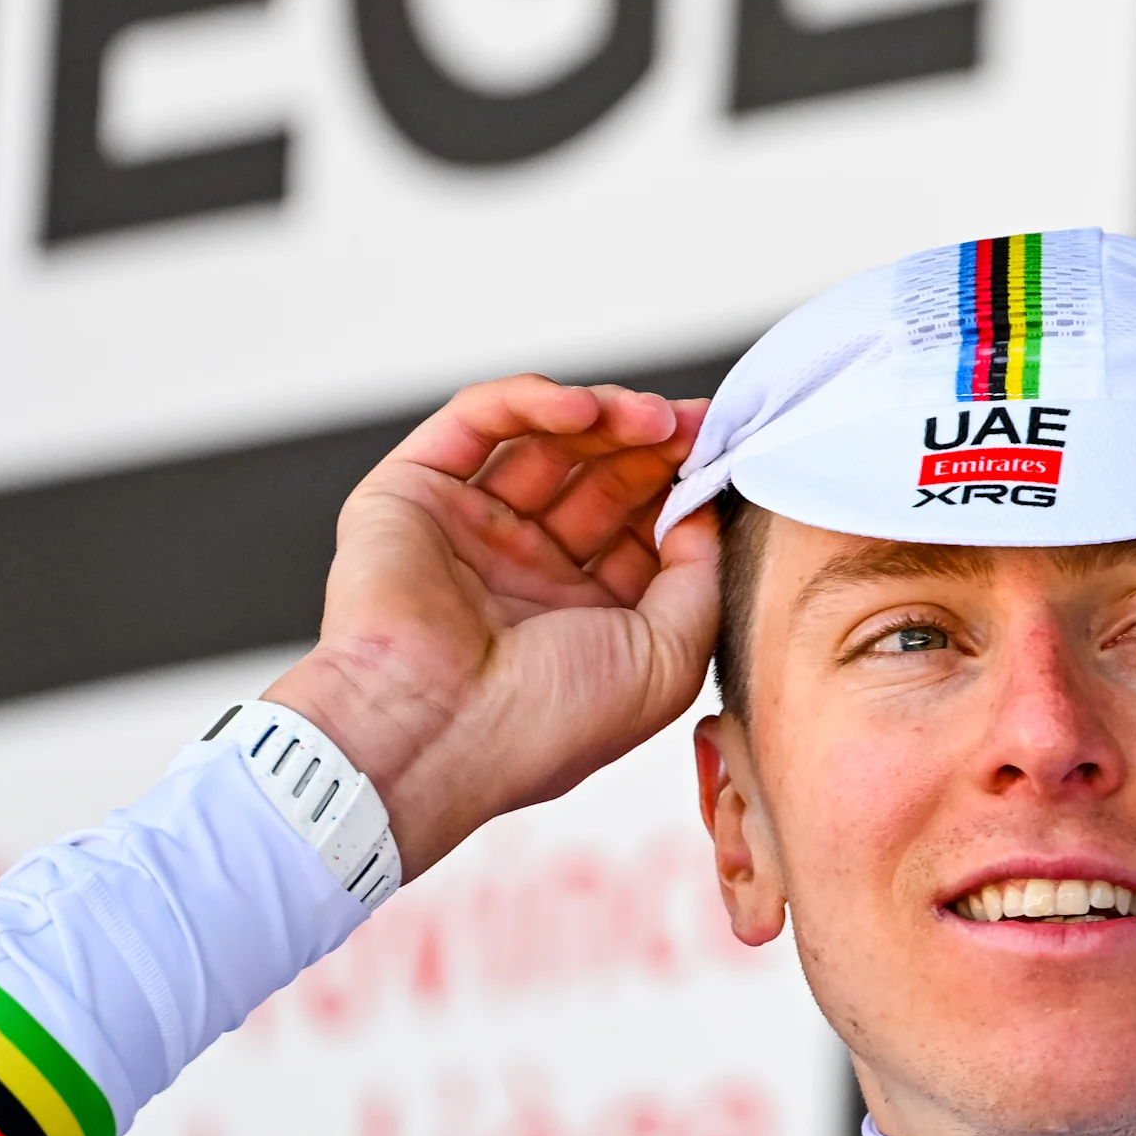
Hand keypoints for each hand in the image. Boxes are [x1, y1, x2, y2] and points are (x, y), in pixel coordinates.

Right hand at [264, 377, 718, 872]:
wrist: (429, 735)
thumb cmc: (543, 723)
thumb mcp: (668, 661)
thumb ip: (700, 580)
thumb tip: (701, 511)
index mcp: (581, 618)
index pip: (641, 529)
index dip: (683, 489)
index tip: (723, 457)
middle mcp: (525, 571)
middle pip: (599, 478)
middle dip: (653, 446)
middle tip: (696, 426)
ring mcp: (467, 529)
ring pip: (544, 442)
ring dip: (604, 417)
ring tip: (654, 418)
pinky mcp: (412, 493)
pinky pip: (475, 422)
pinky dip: (530, 401)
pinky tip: (582, 410)